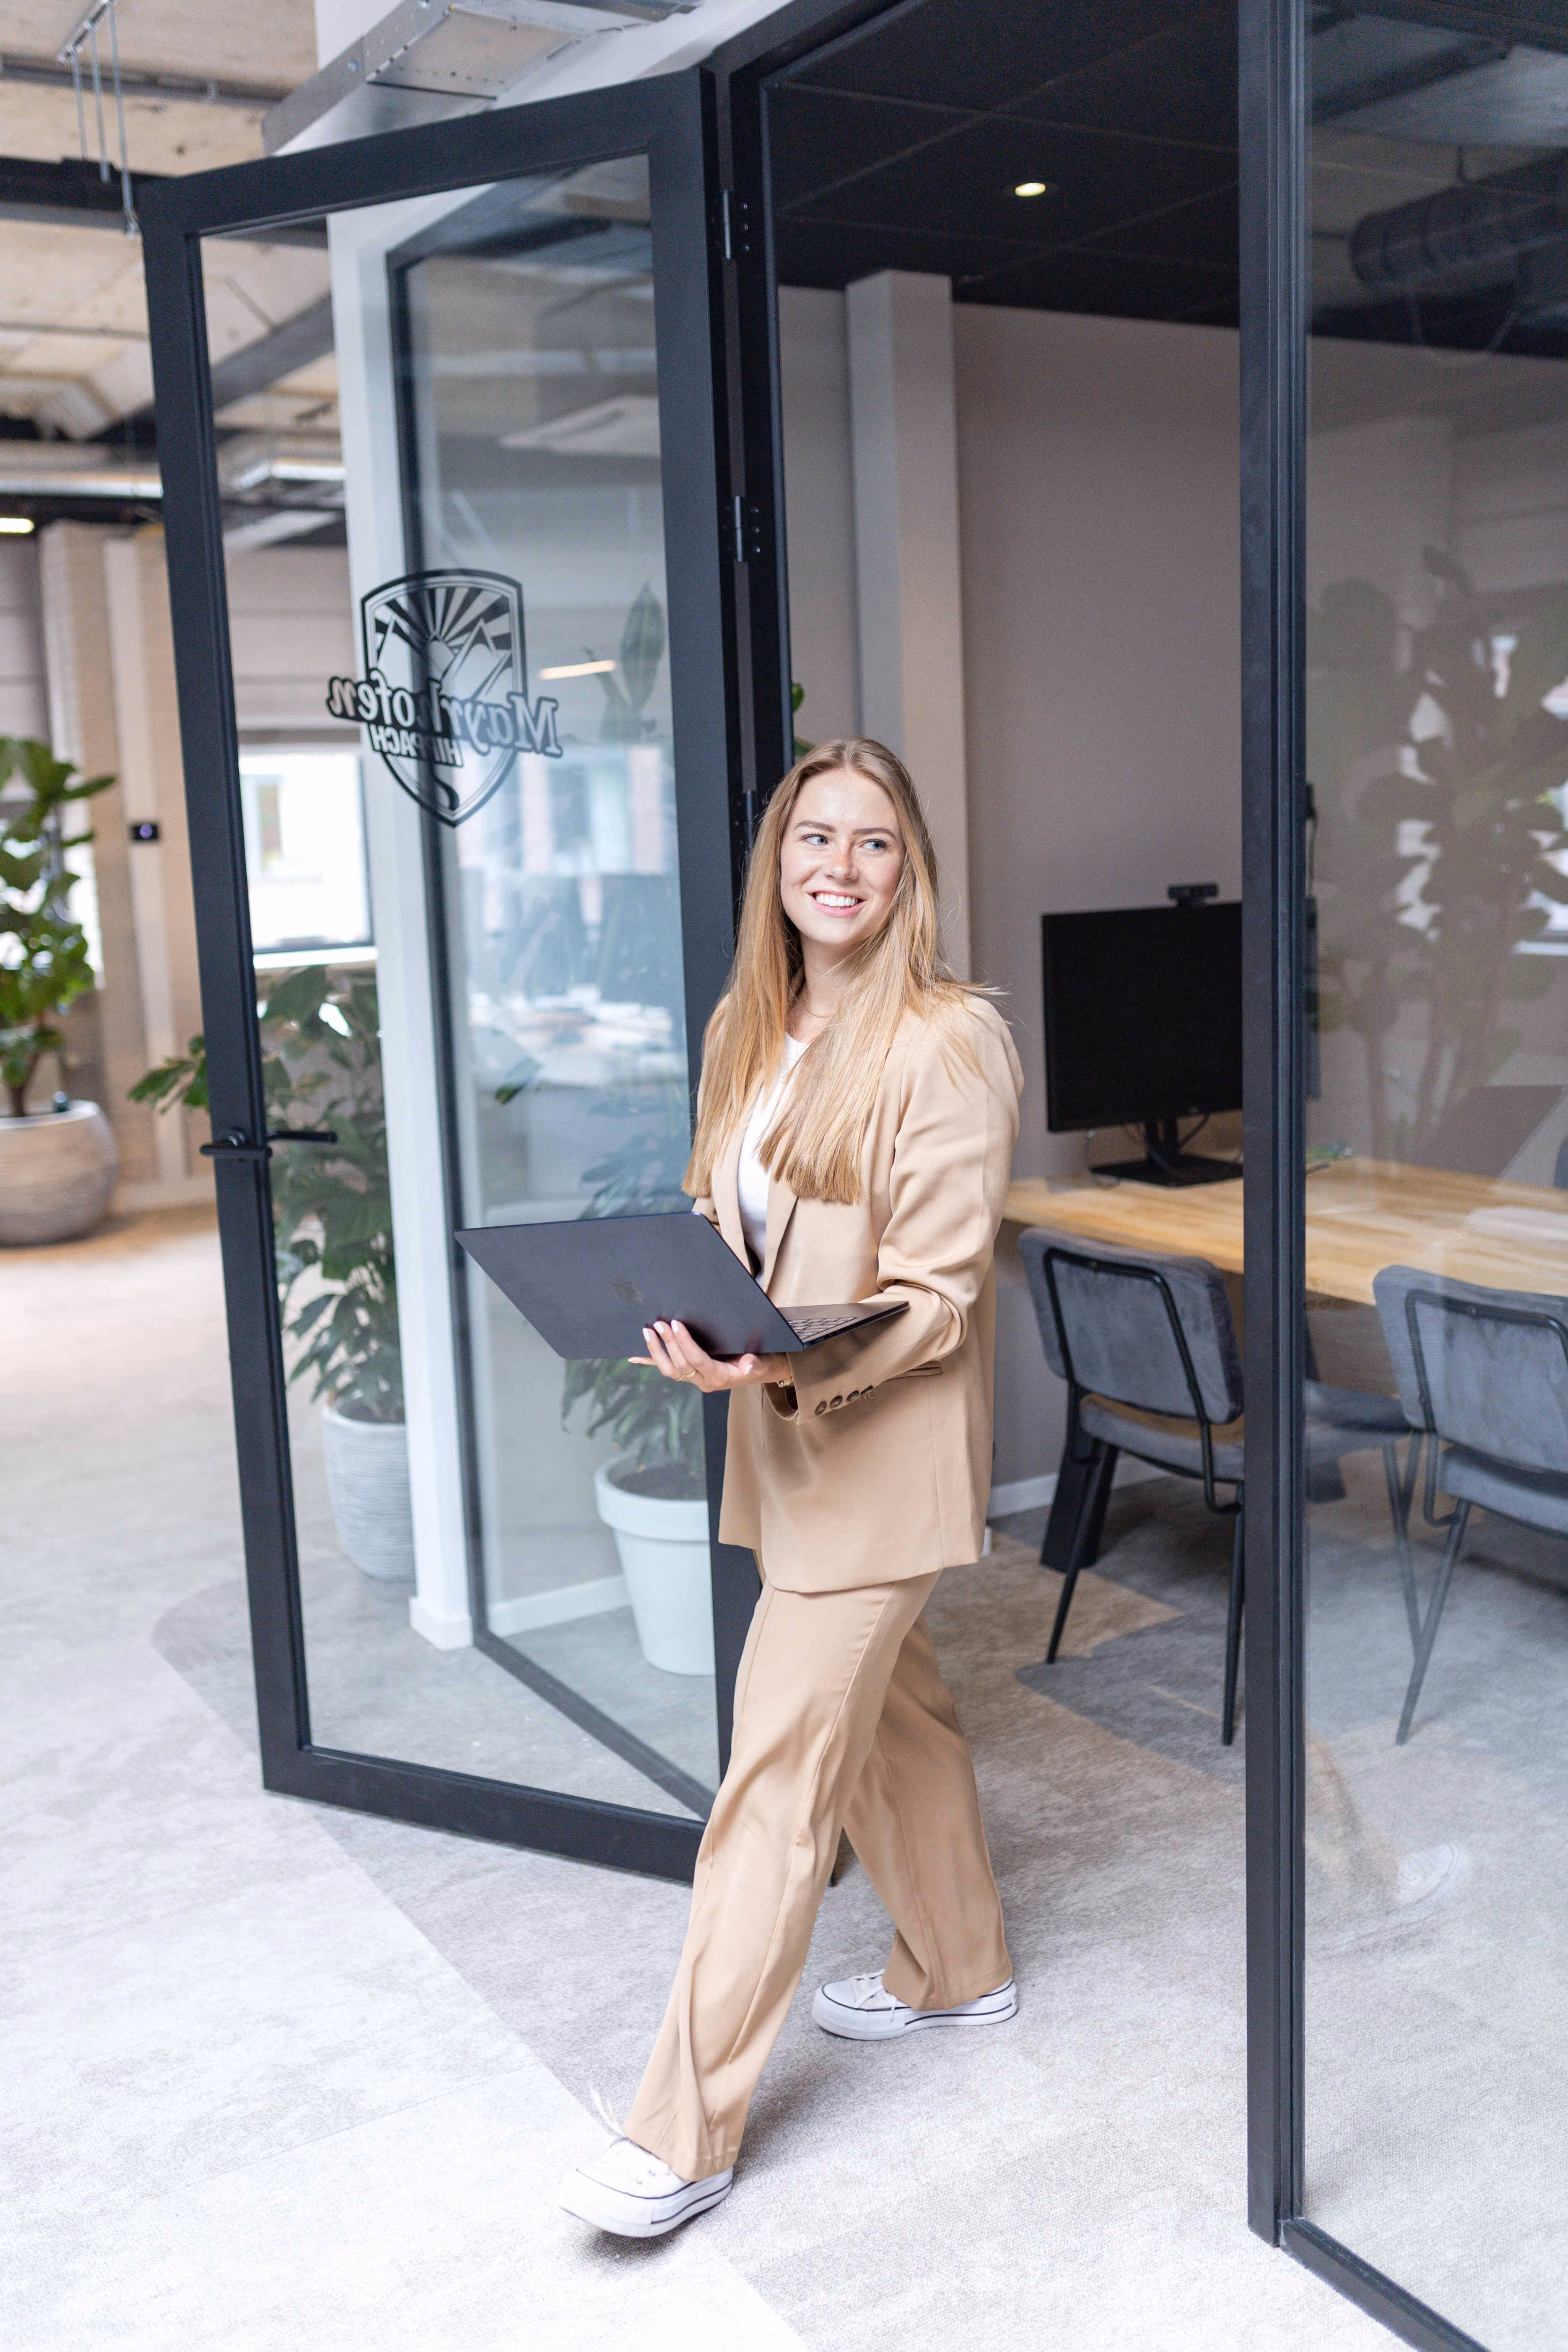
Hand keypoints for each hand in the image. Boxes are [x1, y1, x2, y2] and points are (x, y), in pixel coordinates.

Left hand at [632, 1320, 792, 1393]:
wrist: (760, 1371)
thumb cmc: (762, 1363)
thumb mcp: (764, 1362)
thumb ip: (756, 1363)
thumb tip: (749, 1364)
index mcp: (719, 1377)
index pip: (698, 1360)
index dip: (685, 1343)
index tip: (676, 1325)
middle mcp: (703, 1381)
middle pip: (680, 1364)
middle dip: (668, 1343)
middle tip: (659, 1323)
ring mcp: (694, 1379)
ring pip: (669, 1369)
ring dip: (656, 1351)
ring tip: (647, 1331)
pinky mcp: (689, 1374)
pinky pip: (667, 1369)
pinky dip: (650, 1362)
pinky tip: (634, 1356)